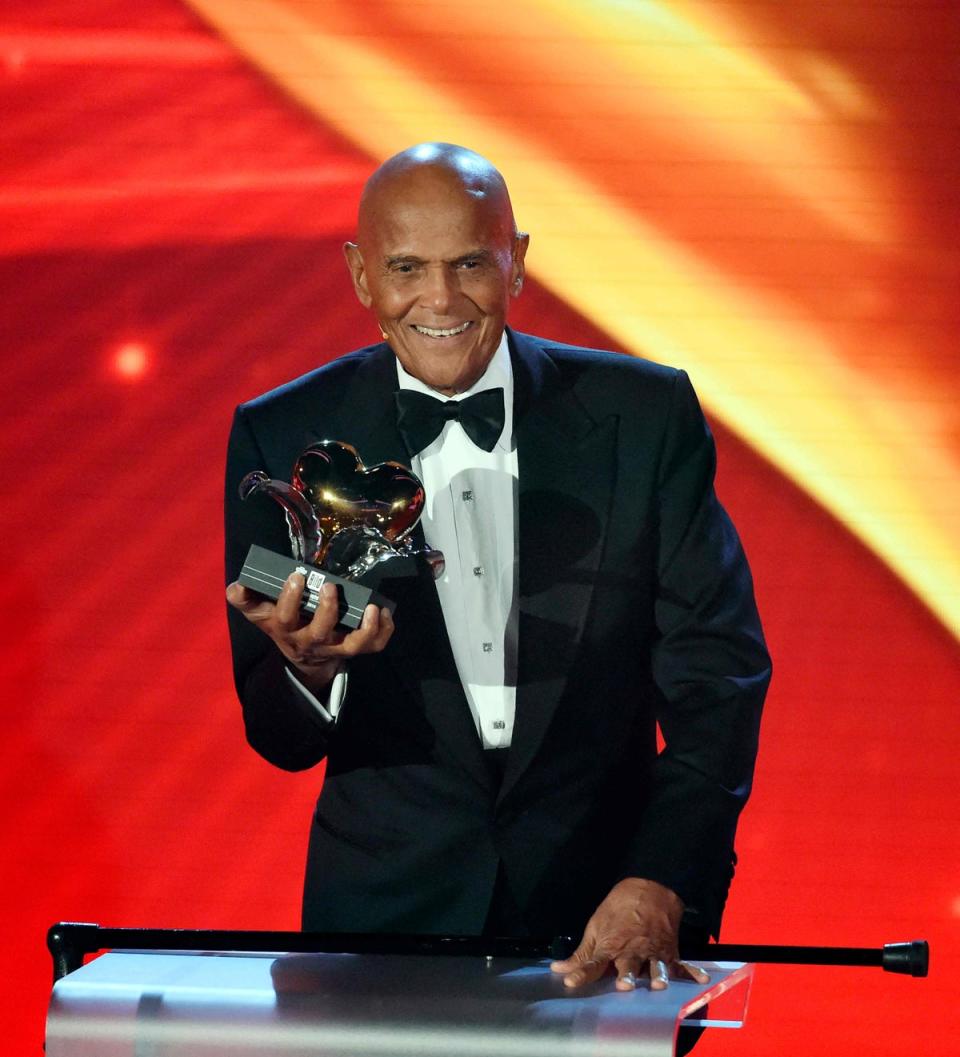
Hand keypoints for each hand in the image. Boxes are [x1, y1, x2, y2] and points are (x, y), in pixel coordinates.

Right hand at [226, 573, 393, 690]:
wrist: (302, 658)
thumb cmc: (282, 625)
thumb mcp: (259, 614)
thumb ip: (245, 599)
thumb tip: (237, 585)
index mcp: (287, 629)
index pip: (285, 617)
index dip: (290, 599)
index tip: (297, 575)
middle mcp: (312, 641)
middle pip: (320, 632)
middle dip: (327, 610)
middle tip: (331, 586)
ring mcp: (335, 647)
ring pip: (352, 644)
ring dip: (365, 628)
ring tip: (372, 607)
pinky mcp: (353, 649)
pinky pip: (373, 646)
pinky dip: (384, 632)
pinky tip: (385, 612)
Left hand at [551, 877, 708, 990]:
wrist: (649, 888)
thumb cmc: (618, 910)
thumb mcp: (596, 927)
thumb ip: (581, 954)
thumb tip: (558, 971)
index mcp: (611, 945)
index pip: (593, 964)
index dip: (581, 973)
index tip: (570, 983)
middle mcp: (632, 952)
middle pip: (627, 967)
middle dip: (626, 975)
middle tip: (623, 983)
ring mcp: (653, 952)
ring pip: (655, 968)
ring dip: (656, 976)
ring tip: (658, 985)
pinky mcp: (670, 952)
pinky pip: (682, 966)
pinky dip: (693, 974)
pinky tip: (703, 981)